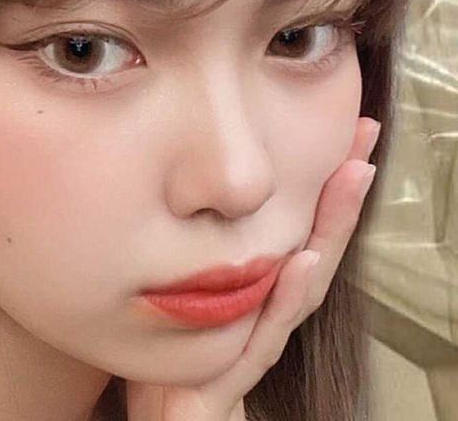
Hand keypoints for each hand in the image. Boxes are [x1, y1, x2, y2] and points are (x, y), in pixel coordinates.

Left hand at [125, 115, 380, 420]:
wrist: (162, 408)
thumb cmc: (176, 342)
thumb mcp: (188, 277)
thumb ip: (200, 237)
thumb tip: (191, 174)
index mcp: (262, 281)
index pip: (301, 224)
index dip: (326, 180)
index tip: (351, 132)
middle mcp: (270, 304)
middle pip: (314, 241)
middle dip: (341, 191)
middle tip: (364, 139)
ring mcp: (259, 334)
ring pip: (303, 278)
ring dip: (329, 227)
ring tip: (351, 177)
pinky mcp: (236, 366)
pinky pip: (265, 330)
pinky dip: (289, 294)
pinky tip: (303, 259)